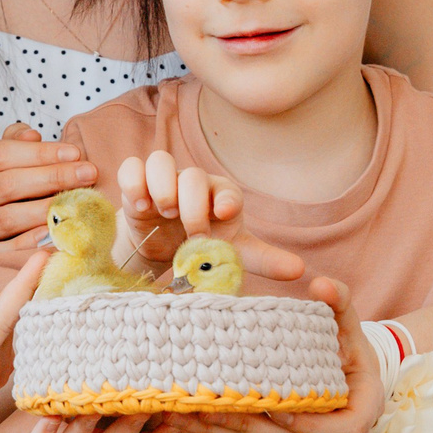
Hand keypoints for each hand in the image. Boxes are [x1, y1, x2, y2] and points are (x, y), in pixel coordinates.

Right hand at [0, 124, 98, 258]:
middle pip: (5, 184)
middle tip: (87, 174)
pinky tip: (57, 229)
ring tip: (77, 202)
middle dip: (51, 176)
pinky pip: (6, 250)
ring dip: (45, 208)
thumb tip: (32, 135)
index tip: (75, 153)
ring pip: (5, 217)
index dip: (39, 153)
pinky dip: (33, 239)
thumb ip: (12, 146)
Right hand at [115, 153, 303, 280]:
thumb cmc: (202, 246)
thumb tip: (300, 271)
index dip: (225, 198)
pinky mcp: (136, 184)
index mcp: (220, 197)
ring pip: (160, 161)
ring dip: (162, 186)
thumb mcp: (232, 254)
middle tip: (191, 234)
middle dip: (191, 206)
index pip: (226, 189)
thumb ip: (265, 260)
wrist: (161, 249)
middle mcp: (193, 184)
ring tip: (162, 212)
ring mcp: (163, 180)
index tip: (222, 213)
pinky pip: (132, 167)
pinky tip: (140, 207)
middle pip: (192, 177)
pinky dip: (134, 183)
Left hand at [171, 274, 385, 432]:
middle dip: (251, 428)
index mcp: (362, 414)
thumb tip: (323, 284)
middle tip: (212, 407)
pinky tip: (193, 421)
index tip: (279, 410)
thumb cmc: (346, 349)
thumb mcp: (348, 325)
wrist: (344, 376)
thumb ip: (340, 302)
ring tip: (190, 413)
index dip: (311, 426)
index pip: (343, 432)